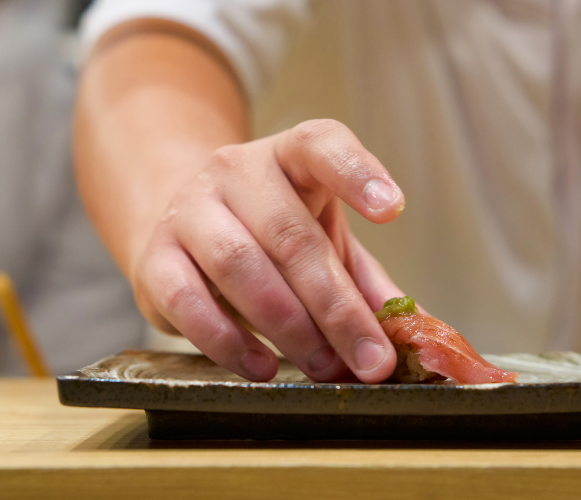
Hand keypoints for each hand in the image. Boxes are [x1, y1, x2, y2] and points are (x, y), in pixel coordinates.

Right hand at [131, 119, 404, 382]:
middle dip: (335, 306)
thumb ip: (365, 280)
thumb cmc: (267, 229)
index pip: (322, 145)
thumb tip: (415, 332)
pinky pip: (188, 300)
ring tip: (324, 367)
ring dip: (288, 327)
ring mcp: (190, 210)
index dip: (358, 173)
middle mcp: (237, 172)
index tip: (393, 209)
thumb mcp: (323, 238)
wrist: (178, 216)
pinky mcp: (154, 257)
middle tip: (370, 359)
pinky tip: (261, 366)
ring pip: (240, 265)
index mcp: (290, 157)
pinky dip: (228, 341)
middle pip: (289, 234)